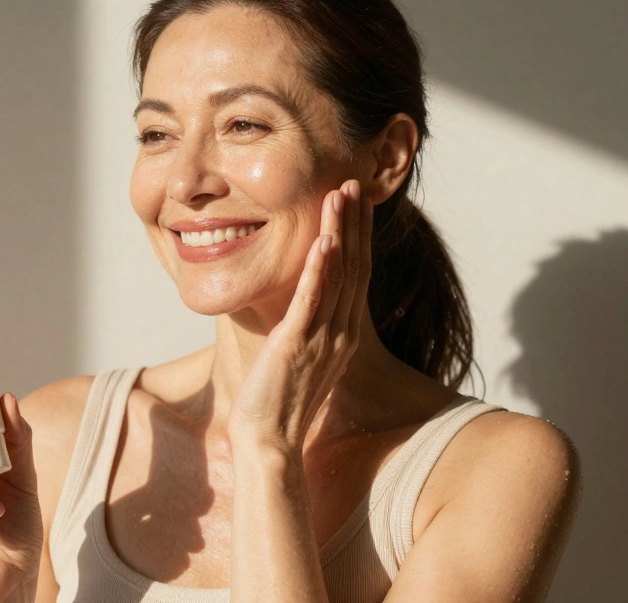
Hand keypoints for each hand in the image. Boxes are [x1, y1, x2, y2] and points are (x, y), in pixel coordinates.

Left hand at [227, 179, 373, 451]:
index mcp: (342, 334)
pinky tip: (324, 242)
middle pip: (354, 266)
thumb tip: (296, 306)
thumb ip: (303, 328)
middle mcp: (340, 333)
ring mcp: (323, 339)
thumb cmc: (276, 403)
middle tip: (353, 183)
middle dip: (354, 223)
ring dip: (340, 232)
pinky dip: (320, 270)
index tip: (355, 202)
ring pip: (338, 276)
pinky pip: (312, 301)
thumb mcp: (297, 357)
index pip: (356, 274)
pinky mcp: (298, 346)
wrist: (270, 442)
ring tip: (339, 196)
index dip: (357, 235)